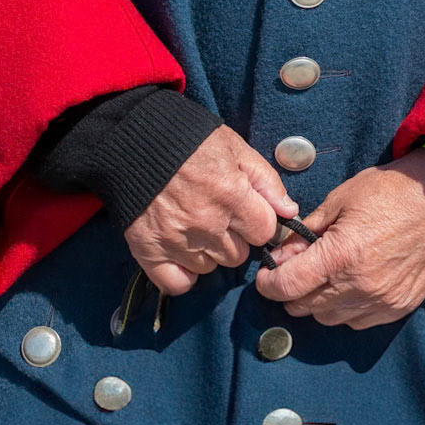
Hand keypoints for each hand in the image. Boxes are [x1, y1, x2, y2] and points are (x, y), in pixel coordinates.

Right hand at [124, 125, 296, 295]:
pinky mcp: (149, 251)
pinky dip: (183, 274)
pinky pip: (178, 284)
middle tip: (219, 217)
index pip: (264, 233)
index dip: (258, 223)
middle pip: (238, 255)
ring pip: (211, 268)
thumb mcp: (235, 148)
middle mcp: (207, 223)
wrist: (134, 141)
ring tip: (196, 227)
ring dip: (209, 252)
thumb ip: (266, 181)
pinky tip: (183, 254)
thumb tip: (289, 211)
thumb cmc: (188, 141)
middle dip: (234, 238)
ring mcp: (177, 240)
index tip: (247, 214)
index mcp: (232, 195)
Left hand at [255, 148, 424, 328]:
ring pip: (328, 319)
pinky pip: (357, 322)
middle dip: (291, 290)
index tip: (265, 275)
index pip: (288, 286)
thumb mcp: (341, 199)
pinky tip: (349, 284)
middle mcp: (360, 286)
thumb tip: (283, 254)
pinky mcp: (399, 308)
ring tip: (324, 275)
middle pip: (304, 307)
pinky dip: (345, 309)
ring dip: (317, 301)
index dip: (268, 283)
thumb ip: (308, 232)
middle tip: (295, 269)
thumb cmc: (393, 191)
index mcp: (342, 255)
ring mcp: (382, 301)